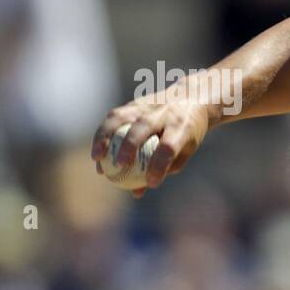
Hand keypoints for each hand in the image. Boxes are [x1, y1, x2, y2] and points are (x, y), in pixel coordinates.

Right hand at [90, 89, 211, 197]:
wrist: (192, 98)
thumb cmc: (188, 133)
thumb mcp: (186, 150)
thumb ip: (164, 169)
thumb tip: (136, 192)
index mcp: (183, 126)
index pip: (169, 146)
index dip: (159, 166)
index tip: (151, 183)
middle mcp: (164, 112)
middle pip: (144, 126)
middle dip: (130, 145)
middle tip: (120, 165)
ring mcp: (148, 104)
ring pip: (122, 117)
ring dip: (105, 137)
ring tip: (97, 158)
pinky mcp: (135, 102)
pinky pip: (114, 117)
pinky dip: (103, 134)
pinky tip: (97, 152)